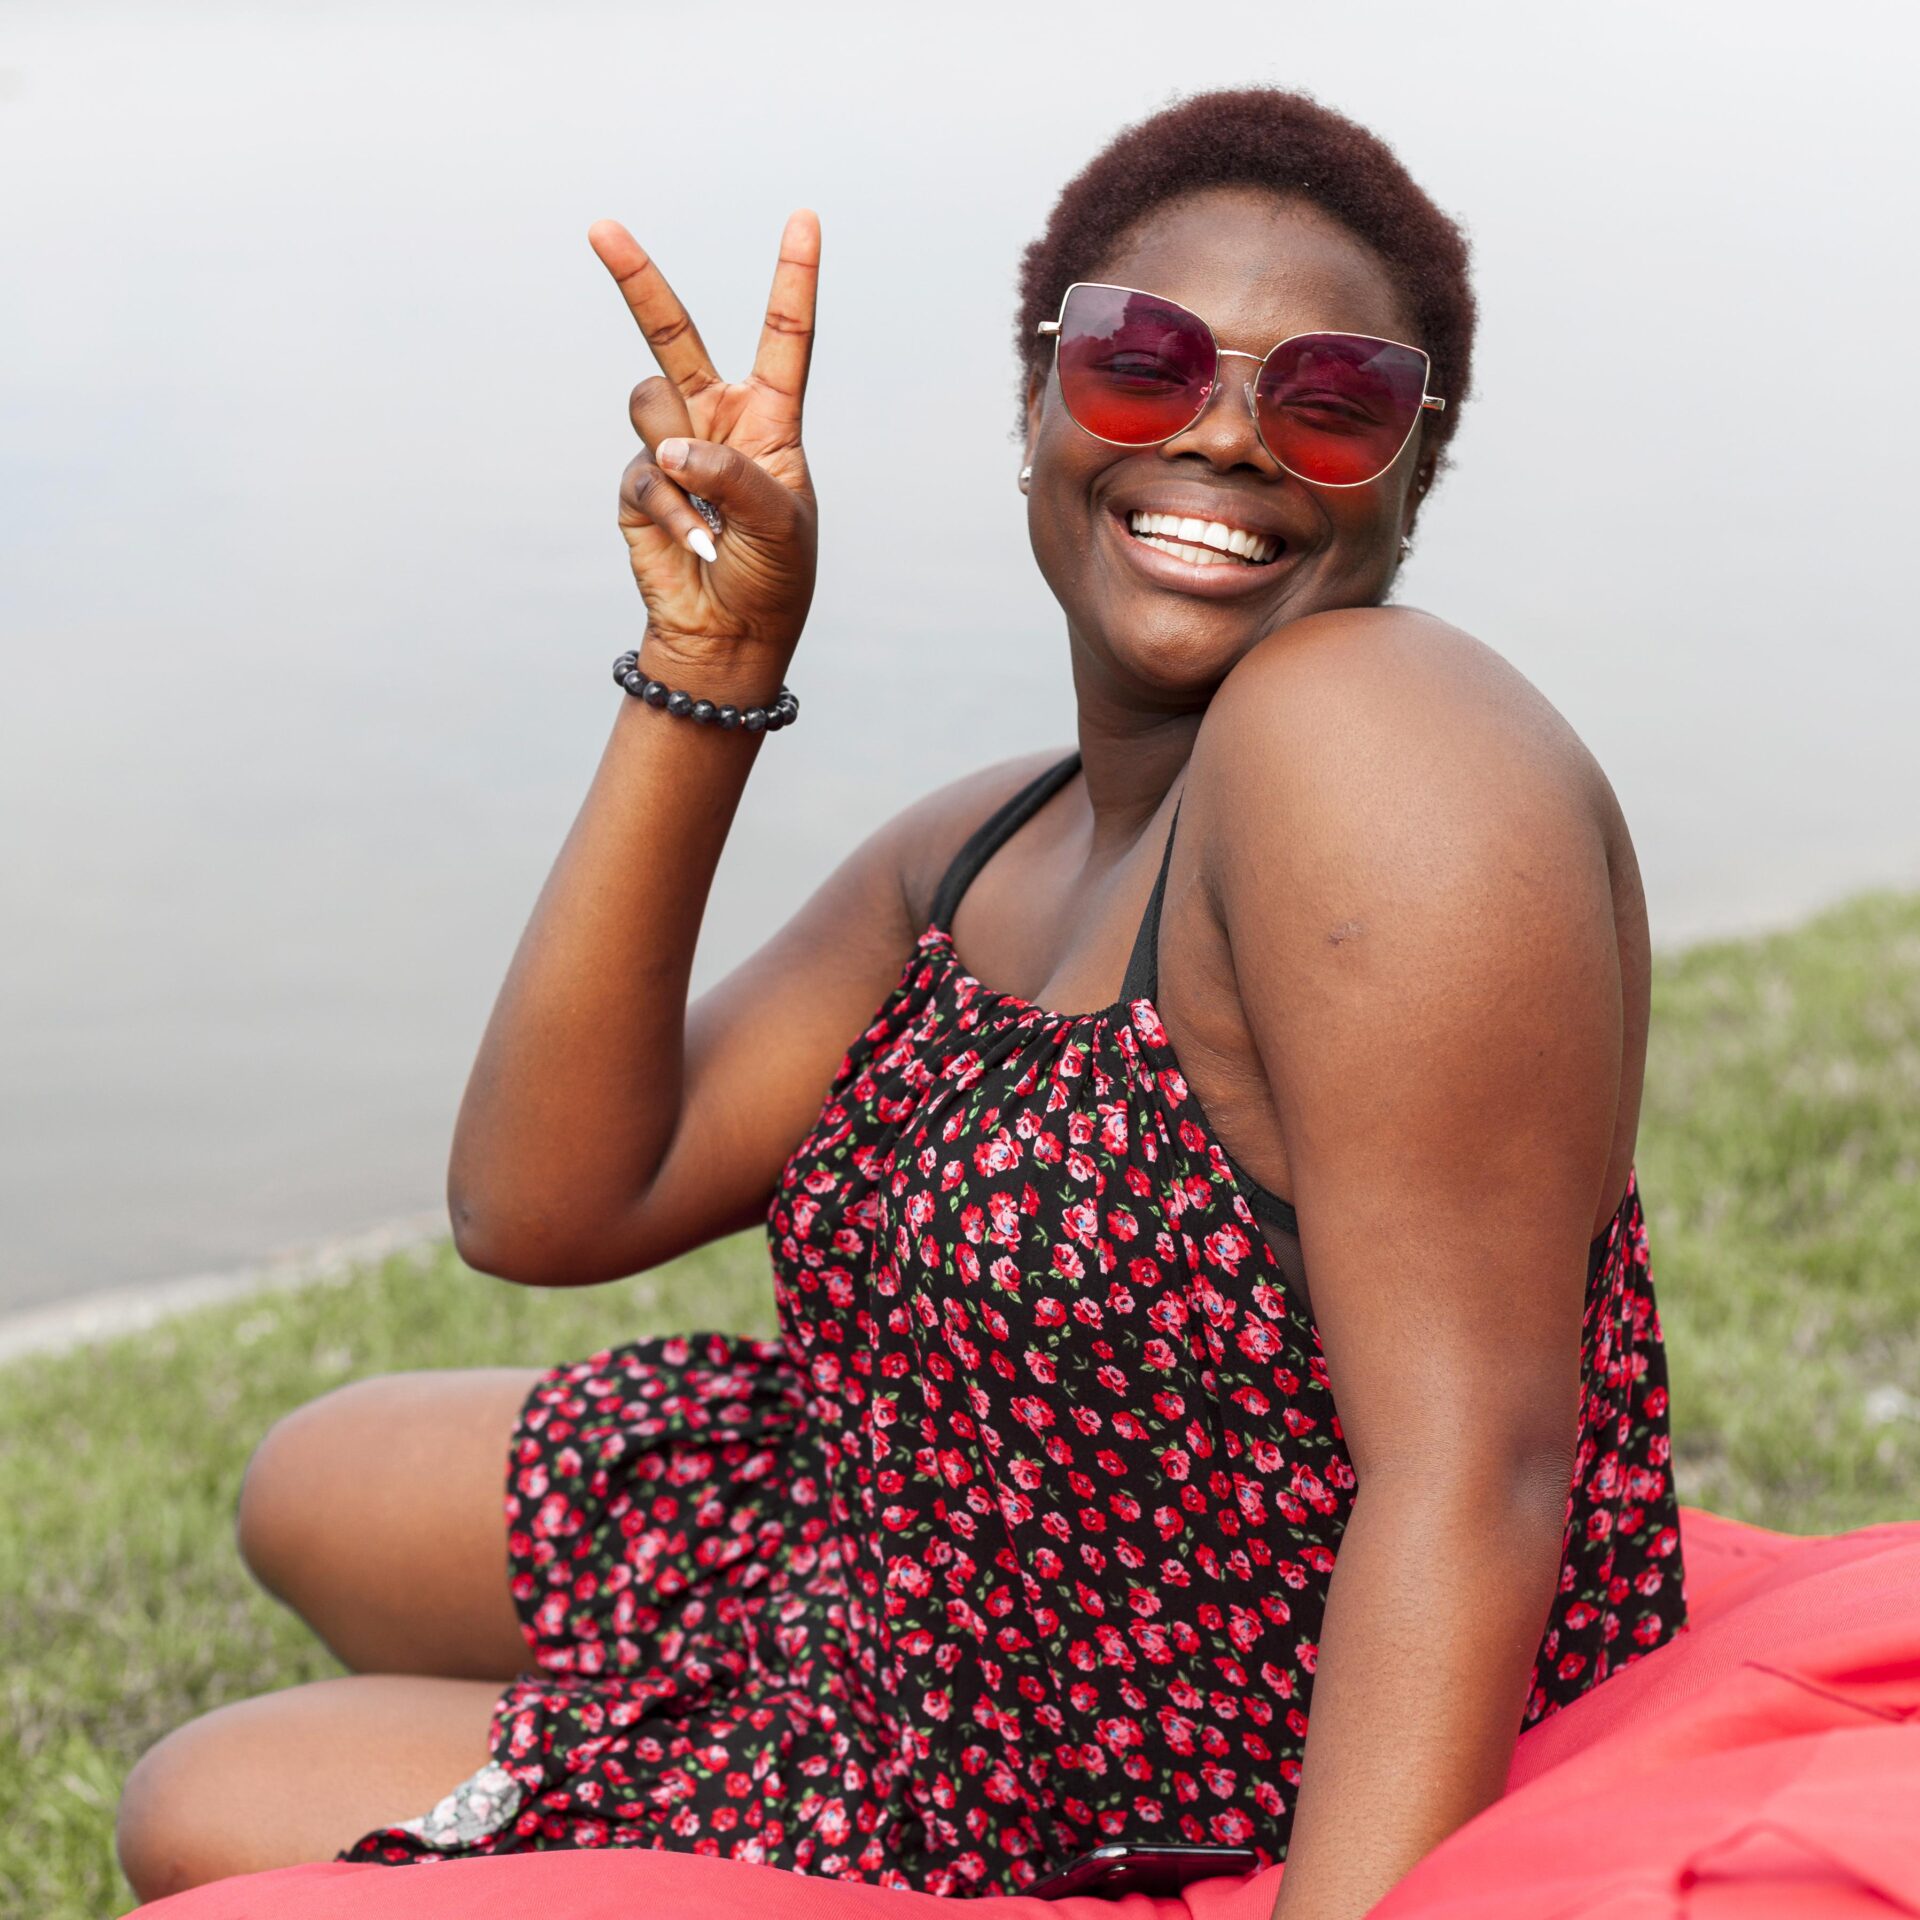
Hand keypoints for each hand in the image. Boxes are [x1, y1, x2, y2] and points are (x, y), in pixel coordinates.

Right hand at [590, 209, 820, 668]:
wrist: (729, 636)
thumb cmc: (773, 577)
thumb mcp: (779, 523)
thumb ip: (733, 476)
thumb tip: (670, 449)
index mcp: (769, 418)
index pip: (784, 337)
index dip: (793, 278)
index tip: (805, 219)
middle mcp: (715, 421)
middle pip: (672, 334)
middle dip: (635, 279)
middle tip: (601, 228)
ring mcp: (671, 450)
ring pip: (649, 406)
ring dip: (677, 459)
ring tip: (709, 516)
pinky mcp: (638, 486)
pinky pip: (643, 474)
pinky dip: (672, 514)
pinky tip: (697, 546)